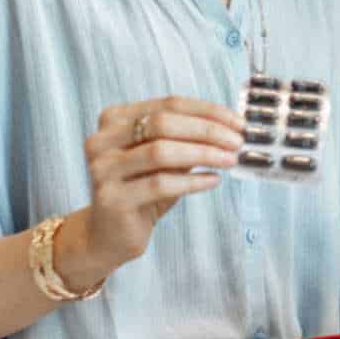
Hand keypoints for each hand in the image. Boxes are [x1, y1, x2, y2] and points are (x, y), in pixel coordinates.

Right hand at [81, 95, 245, 266]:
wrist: (110, 234)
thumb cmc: (142, 190)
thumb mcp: (166, 159)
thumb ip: (187, 140)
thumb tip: (229, 128)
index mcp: (114, 119)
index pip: (169, 104)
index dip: (207, 112)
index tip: (238, 122)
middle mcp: (102, 140)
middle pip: (163, 123)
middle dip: (207, 131)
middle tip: (236, 142)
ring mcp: (103, 169)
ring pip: (161, 151)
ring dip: (203, 154)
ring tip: (229, 160)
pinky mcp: (112, 198)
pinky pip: (160, 184)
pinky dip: (192, 180)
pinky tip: (213, 180)